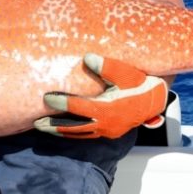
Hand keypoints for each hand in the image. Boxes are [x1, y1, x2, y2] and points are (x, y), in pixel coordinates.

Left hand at [34, 54, 167, 138]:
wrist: (156, 101)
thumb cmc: (140, 84)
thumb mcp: (126, 73)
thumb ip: (107, 66)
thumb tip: (87, 57)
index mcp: (107, 110)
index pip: (79, 107)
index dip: (62, 103)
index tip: (46, 98)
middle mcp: (105, 124)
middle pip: (74, 127)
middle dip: (54, 125)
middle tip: (36, 123)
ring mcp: (107, 131)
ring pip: (79, 134)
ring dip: (62, 132)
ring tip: (45, 129)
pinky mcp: (109, 133)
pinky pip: (87, 135)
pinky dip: (74, 133)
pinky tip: (65, 130)